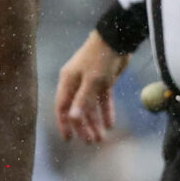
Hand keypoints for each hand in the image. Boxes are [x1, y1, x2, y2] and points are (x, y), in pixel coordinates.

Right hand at [53, 30, 129, 144]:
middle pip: (77, 109)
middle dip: (83, 126)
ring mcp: (90, 82)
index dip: (65, 123)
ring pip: (91, 107)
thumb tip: (72, 118)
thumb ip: (82, 100)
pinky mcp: (104, 81)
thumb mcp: (92, 81)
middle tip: (91, 142)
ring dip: (95, 122)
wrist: (117, 39)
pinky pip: (103, 100)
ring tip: (101, 137)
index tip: (69, 138)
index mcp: (68, 81)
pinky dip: (106, 111)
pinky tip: (110, 124)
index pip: (62, 107)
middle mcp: (77, 83)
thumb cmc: (100, 58)